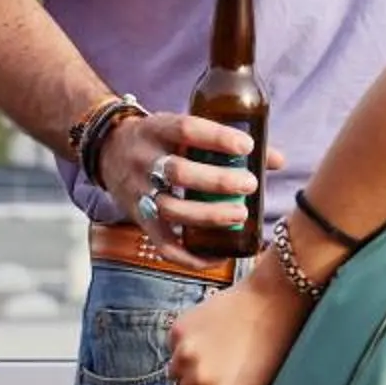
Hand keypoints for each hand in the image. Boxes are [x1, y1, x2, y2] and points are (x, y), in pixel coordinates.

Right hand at [98, 111, 274, 244]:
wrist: (109, 151)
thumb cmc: (163, 139)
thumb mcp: (184, 128)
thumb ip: (226, 142)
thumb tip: (276, 160)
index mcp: (158, 130)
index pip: (186, 130)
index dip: (217, 138)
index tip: (247, 146)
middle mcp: (145, 160)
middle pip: (177, 172)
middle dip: (216, 181)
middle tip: (250, 184)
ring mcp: (139, 192)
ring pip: (169, 208)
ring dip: (207, 215)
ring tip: (240, 214)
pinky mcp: (139, 219)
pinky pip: (162, 243)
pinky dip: (189, 255)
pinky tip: (218, 256)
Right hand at [165, 263, 310, 384]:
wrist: (278, 295)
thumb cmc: (278, 345)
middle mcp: (198, 384)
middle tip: (224, 371)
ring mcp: (185, 356)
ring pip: (175, 374)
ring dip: (191, 367)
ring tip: (224, 346)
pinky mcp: (178, 331)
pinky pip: (175, 348)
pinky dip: (189, 343)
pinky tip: (216, 330)